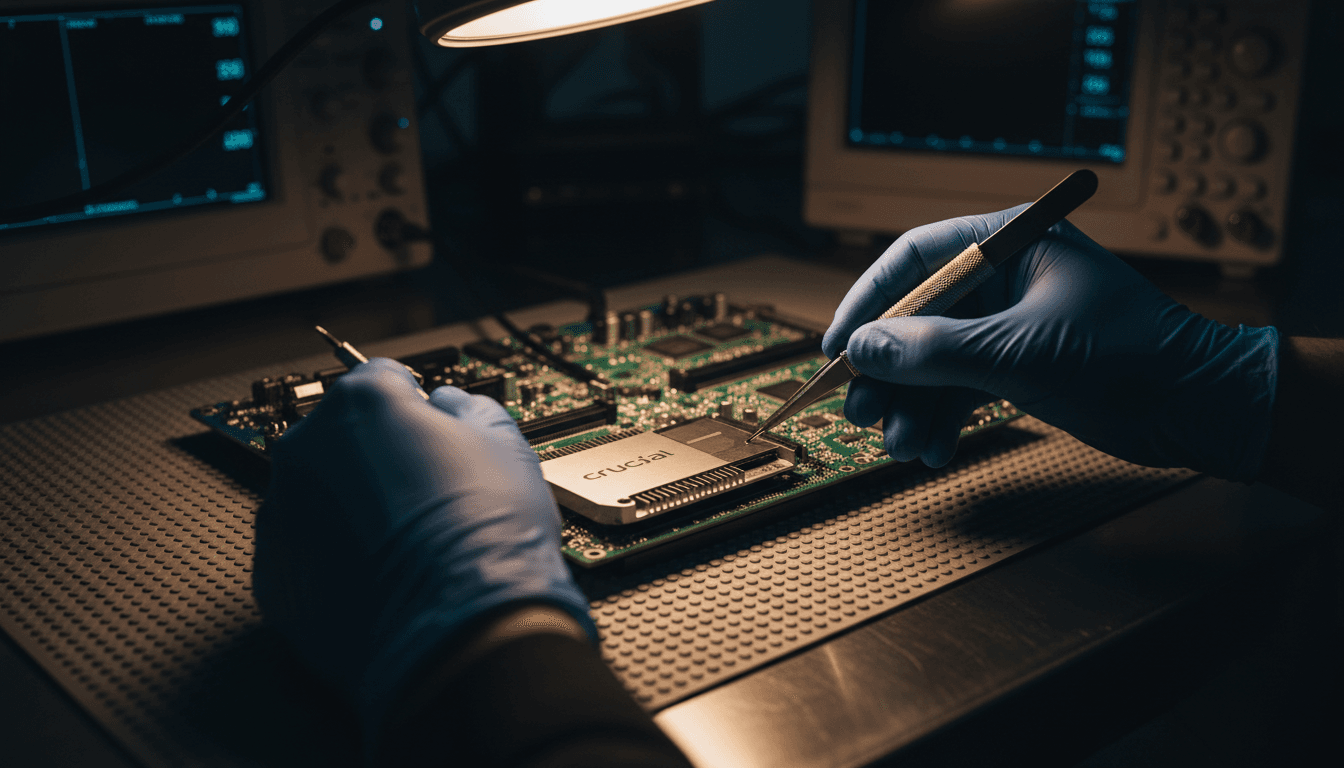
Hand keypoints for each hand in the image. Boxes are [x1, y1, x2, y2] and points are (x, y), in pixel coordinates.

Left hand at [252, 359, 593, 734]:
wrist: (462, 632)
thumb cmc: (486, 538)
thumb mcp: (505, 443)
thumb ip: (467, 407)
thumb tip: (449, 408)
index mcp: (361, 404)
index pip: (382, 378)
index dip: (414, 404)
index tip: (428, 430)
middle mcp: (306, 449)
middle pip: (341, 436)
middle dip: (376, 457)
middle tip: (423, 494)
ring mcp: (281, 515)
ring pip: (317, 494)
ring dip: (350, 508)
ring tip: (405, 544)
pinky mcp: (273, 576)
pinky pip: (301, 552)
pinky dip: (332, 559)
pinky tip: (379, 577)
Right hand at [823, 206, 1277, 479]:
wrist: (1198, 407)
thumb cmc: (1128, 356)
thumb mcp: (1020, 352)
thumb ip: (935, 351)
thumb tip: (862, 350)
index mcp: (1007, 245)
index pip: (914, 260)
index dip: (868, 302)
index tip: (838, 347)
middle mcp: (1002, 281)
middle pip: (916, 318)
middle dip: (887, 371)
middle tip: (861, 412)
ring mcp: (1008, 326)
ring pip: (933, 363)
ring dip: (911, 408)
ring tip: (902, 446)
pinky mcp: (1017, 368)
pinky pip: (958, 390)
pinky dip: (941, 421)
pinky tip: (932, 451)